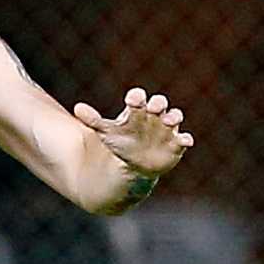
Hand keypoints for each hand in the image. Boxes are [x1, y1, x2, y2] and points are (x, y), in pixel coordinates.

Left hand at [72, 87, 193, 194]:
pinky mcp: (175, 145)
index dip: (137, 97)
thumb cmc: (120, 143)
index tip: (133, 99)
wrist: (132, 166)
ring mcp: (166, 130)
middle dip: (158, 104)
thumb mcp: (106, 132)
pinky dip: (186, 139)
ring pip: (174, 118)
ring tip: (169, 120)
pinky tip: (185, 141)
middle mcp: (154, 117)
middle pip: (159, 104)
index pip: (138, 99)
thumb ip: (93, 120)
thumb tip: (77, 107)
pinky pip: (184, 140)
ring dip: (173, 117)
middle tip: (153, 107)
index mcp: (137, 111)